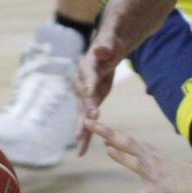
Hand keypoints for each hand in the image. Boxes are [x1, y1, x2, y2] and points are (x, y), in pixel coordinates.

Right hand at [72, 39, 122, 154]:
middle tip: (91, 118)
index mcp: (86, 65)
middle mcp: (81, 81)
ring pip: (83, 111)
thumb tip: (100, 49)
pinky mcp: (89, 103)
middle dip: (86, 108)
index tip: (91, 93)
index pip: (88, 74)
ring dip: (83, 126)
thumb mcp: (110, 42)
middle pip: (83, 96)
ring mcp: (84, 94)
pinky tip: (82, 150)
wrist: (107, 50)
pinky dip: (85, 133)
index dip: (89, 83)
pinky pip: (87, 119)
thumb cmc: (109, 43)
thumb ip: (105, 46)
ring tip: (80, 140)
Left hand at [85, 119, 191, 192]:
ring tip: (109, 150)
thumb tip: (109, 146)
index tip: (87, 120)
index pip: (122, 138)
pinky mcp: (160, 191)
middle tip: (89, 123)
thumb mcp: (152, 157)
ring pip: (137, 164)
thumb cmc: (173, 172)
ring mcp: (154, 175)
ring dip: (123, 157)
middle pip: (126, 143)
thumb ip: (132, 153)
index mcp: (146, 152)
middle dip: (107, 133)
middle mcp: (149, 159)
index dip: (104, 130)